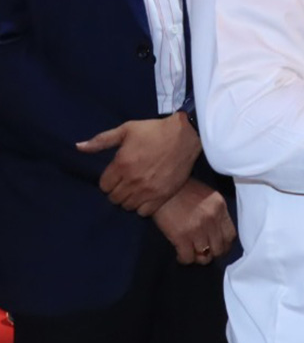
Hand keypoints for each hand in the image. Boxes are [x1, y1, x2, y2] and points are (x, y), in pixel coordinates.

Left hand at [78, 110, 200, 214]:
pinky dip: (142, 207)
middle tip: (126, 182)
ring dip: (129, 199)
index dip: (109, 181)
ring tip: (136, 190)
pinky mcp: (162, 195)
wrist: (186, 135)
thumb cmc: (154, 131)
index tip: (117, 175)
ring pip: (127, 206)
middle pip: (114, 198)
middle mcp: (132, 180)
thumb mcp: (126, 130)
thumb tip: (78, 147)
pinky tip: (146, 197)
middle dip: (117, 191)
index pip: (104, 186)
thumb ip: (101, 140)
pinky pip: (144, 212)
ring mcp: (148, 190)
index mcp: (121, 165)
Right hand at [152, 179, 235, 264]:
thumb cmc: (184, 190)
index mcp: (220, 208)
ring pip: (205, 257)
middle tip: (205, 253)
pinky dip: (185, 260)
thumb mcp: (209, 196)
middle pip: (219, 249)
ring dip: (199, 258)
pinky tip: (181, 255)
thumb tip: (218, 231)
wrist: (162, 188)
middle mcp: (212, 220)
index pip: (230, 236)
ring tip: (192, 254)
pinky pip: (188, 258)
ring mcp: (197, 230)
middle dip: (213, 254)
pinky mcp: (181, 237)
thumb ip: (216, 213)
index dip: (225, 245)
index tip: (219, 247)